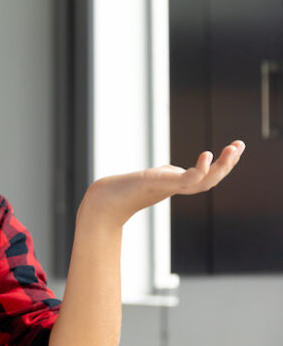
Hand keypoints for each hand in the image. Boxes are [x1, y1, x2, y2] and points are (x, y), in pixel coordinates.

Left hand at [85, 140, 245, 225]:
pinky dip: (200, 170)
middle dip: (228, 164)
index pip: (207, 177)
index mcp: (177, 185)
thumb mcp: (154, 177)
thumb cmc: (126, 190)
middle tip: (240, 145)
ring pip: (205, 181)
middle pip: (211, 179)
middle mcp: (177, 187)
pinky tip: (207, 156)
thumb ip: (168, 173)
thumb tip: (176, 170)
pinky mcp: (160, 185)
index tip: (234, 148)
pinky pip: (187, 180)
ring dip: (222, 166)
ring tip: (233, 148)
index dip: (222, 165)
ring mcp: (170, 187)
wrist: (105, 201)